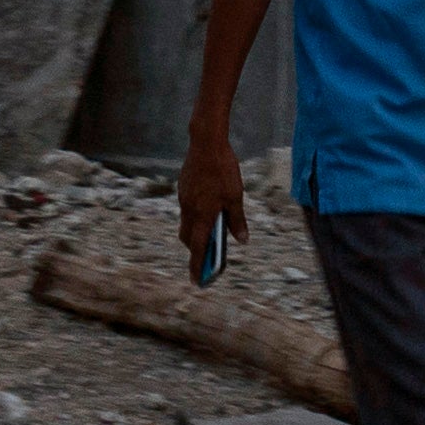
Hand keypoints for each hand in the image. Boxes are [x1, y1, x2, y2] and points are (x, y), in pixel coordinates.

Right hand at [176, 133, 243, 273]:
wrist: (206, 143)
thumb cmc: (223, 170)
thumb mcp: (236, 197)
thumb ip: (237, 221)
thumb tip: (241, 240)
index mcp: (202, 215)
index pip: (197, 248)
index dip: (196, 266)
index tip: (196, 281)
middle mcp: (189, 210)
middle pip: (188, 237)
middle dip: (195, 248)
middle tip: (209, 253)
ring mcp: (183, 198)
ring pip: (187, 221)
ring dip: (197, 228)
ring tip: (214, 227)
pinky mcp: (183, 187)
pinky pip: (188, 207)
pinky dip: (196, 213)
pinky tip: (210, 204)